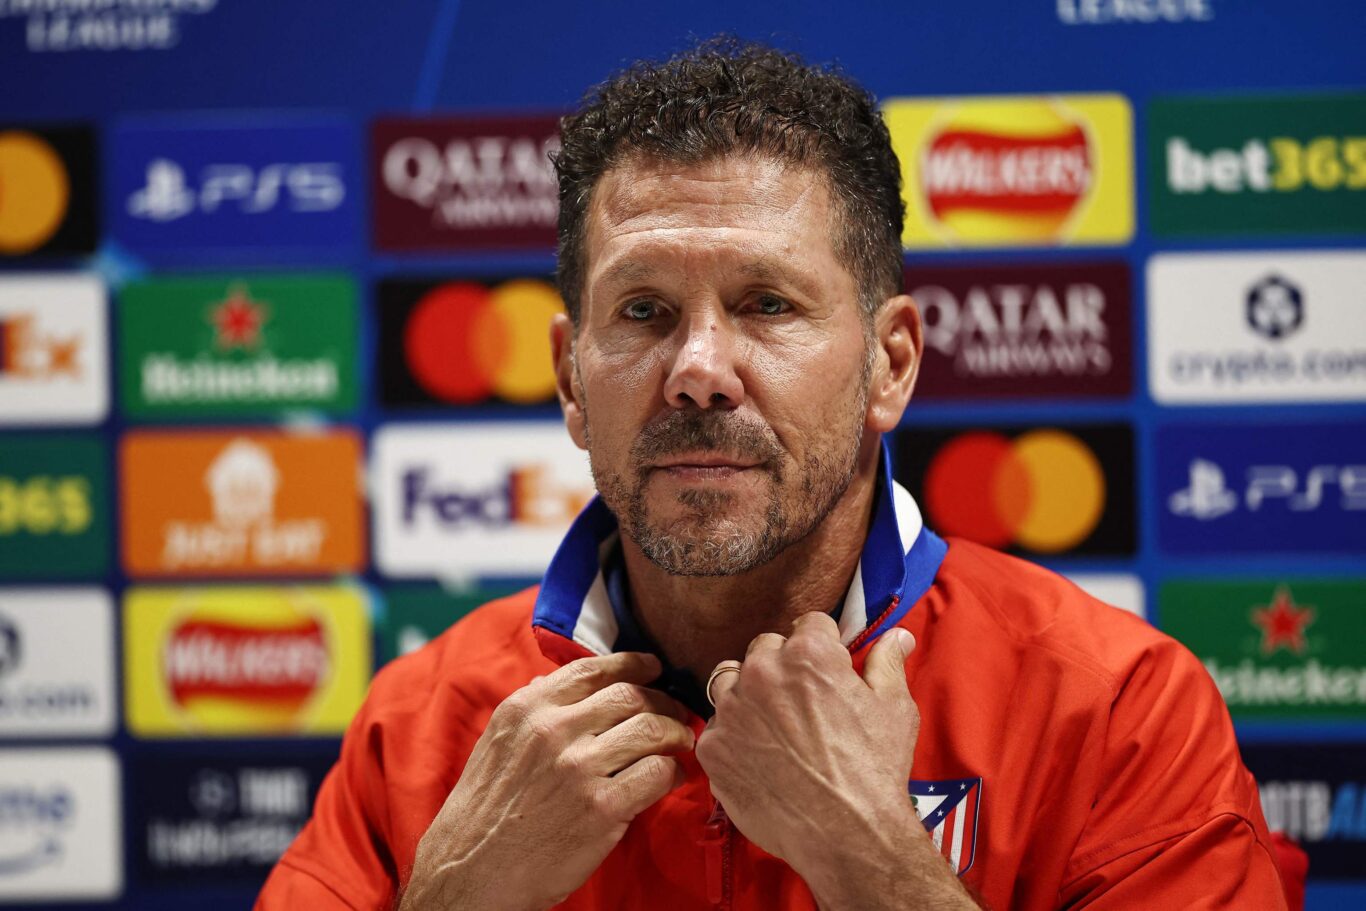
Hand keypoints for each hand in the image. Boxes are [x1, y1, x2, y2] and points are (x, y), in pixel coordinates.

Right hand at [400, 652, 693, 910]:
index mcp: (527, 709)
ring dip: (675, 733)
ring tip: (680, 743)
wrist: (470, 875)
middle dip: (662, 701)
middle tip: (675, 712)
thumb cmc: (483, 813)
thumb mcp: (496, 743)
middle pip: (631, 695)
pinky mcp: (603, 807)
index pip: (594, 670)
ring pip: (653, 729)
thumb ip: (531, 712)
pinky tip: (670, 777)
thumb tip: (558, 683)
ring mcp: (580, 767)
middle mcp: (554, 729)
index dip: (633, 664)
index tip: (653, 668)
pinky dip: (673, 772)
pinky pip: (659, 772)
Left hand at [695, 613, 918, 872]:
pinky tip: (758, 759)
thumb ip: (887, 663)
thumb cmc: (875, 769)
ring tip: (774, 727)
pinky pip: (717, 728)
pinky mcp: (713, 747)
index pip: (809, 624)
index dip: (823, 646)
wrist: (847, 835)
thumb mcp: (894, 708)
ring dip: (748, 695)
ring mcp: (731, 710)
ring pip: (731, 681)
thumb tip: (898, 635)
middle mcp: (762, 671)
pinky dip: (733, 738)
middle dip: (783, 667)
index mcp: (808, 653)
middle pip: (765, 649)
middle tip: (803, 704)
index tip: (828, 670)